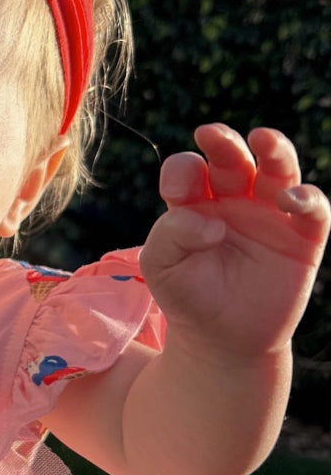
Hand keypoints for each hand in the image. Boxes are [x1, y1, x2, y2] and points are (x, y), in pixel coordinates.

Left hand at [140, 124, 329, 359]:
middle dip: (224, 143)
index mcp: (195, 202)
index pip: (189, 170)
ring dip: (275, 149)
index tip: (178, 189)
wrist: (223, 340)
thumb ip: (171, 234)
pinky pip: (313, 208)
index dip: (183, 170)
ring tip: (263, 138)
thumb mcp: (162, 266)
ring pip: (278, 168)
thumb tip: (211, 220)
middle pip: (233, 158)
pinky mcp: (302, 237)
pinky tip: (291, 200)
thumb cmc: (188, 298)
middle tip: (210, 134)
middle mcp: (234, 201)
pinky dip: (307, 198)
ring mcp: (270, 215)